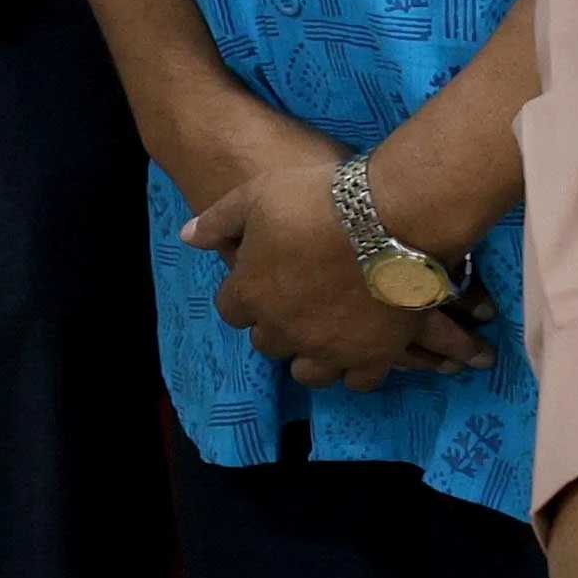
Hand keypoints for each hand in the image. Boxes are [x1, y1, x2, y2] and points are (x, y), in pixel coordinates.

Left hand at [183, 114, 486, 390]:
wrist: (390, 218)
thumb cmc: (317, 201)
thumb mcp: (256, 196)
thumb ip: (218, 221)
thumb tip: (187, 238)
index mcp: (250, 294)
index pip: (231, 310)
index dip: (245, 294)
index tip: (264, 278)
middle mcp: (283, 330)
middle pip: (268, 342)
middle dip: (276, 324)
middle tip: (299, 301)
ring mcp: (328, 348)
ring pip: (307, 372)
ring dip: (310, 354)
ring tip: (326, 333)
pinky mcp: (372, 357)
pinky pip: (356, 381)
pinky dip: (355, 368)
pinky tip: (361, 349)